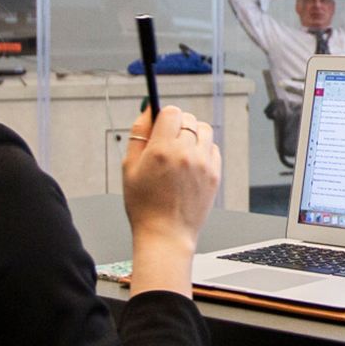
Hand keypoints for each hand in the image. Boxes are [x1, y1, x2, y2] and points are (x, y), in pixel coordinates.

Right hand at [122, 106, 221, 272]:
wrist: (165, 234)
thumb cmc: (143, 205)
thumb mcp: (129, 168)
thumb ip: (138, 135)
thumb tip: (147, 110)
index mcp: (161, 150)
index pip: (172, 112)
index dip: (164, 116)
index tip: (161, 125)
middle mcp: (185, 153)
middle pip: (189, 119)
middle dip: (178, 125)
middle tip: (168, 142)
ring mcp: (204, 164)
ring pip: (204, 130)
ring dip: (193, 135)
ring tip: (181, 152)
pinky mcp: (215, 174)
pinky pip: (213, 148)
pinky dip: (204, 151)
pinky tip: (191, 165)